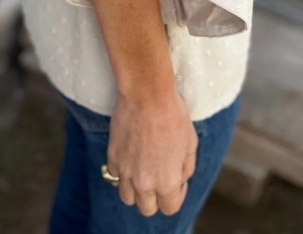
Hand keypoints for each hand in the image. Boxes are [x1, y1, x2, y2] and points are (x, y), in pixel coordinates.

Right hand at [106, 88, 198, 216]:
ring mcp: (125, 172)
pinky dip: (123, 171)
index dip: (176, 195)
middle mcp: (144, 183)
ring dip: (136, 189)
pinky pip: (116, 175)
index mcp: (167, 181)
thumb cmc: (172, 115)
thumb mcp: (191, 143)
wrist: (147, 94)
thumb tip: (179, 179)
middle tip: (160, 176)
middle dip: (156, 196)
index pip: (170, 208)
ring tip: (144, 169)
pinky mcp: (112, 157)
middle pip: (147, 208)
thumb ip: (185, 168)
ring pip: (128, 197)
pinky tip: (132, 155)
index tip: (177, 181)